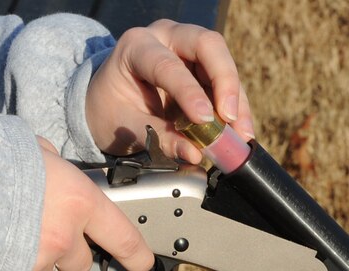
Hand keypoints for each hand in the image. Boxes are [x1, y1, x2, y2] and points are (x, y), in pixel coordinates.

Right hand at [28, 137, 153, 270]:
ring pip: (49, 269)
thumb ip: (58, 167)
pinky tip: (1, 240)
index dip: (136, 254)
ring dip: (40, 257)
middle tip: (51, 231)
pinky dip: (15, 262)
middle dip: (71, 252)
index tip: (143, 263)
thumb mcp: (40, 153)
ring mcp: (38, 257)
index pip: (122, 236)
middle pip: (81, 263)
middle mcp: (65, 235)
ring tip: (18, 230)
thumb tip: (54, 166)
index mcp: (81, 202)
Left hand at [85, 19, 254, 159]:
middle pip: (208, 45)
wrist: (108, 104)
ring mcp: (190, 51)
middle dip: (225, 81)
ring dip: (236, 100)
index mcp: (137, 46)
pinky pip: (227, 84)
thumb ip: (159, 138)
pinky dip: (236, 108)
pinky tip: (241, 131)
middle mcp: (168, 38)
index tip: (204, 119)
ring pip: (224, 64)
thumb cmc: (111, 109)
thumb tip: (193, 154)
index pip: (167, 64)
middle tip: (229, 117)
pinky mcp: (205, 70)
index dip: (189, 91)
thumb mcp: (126, 126)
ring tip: (240, 134)